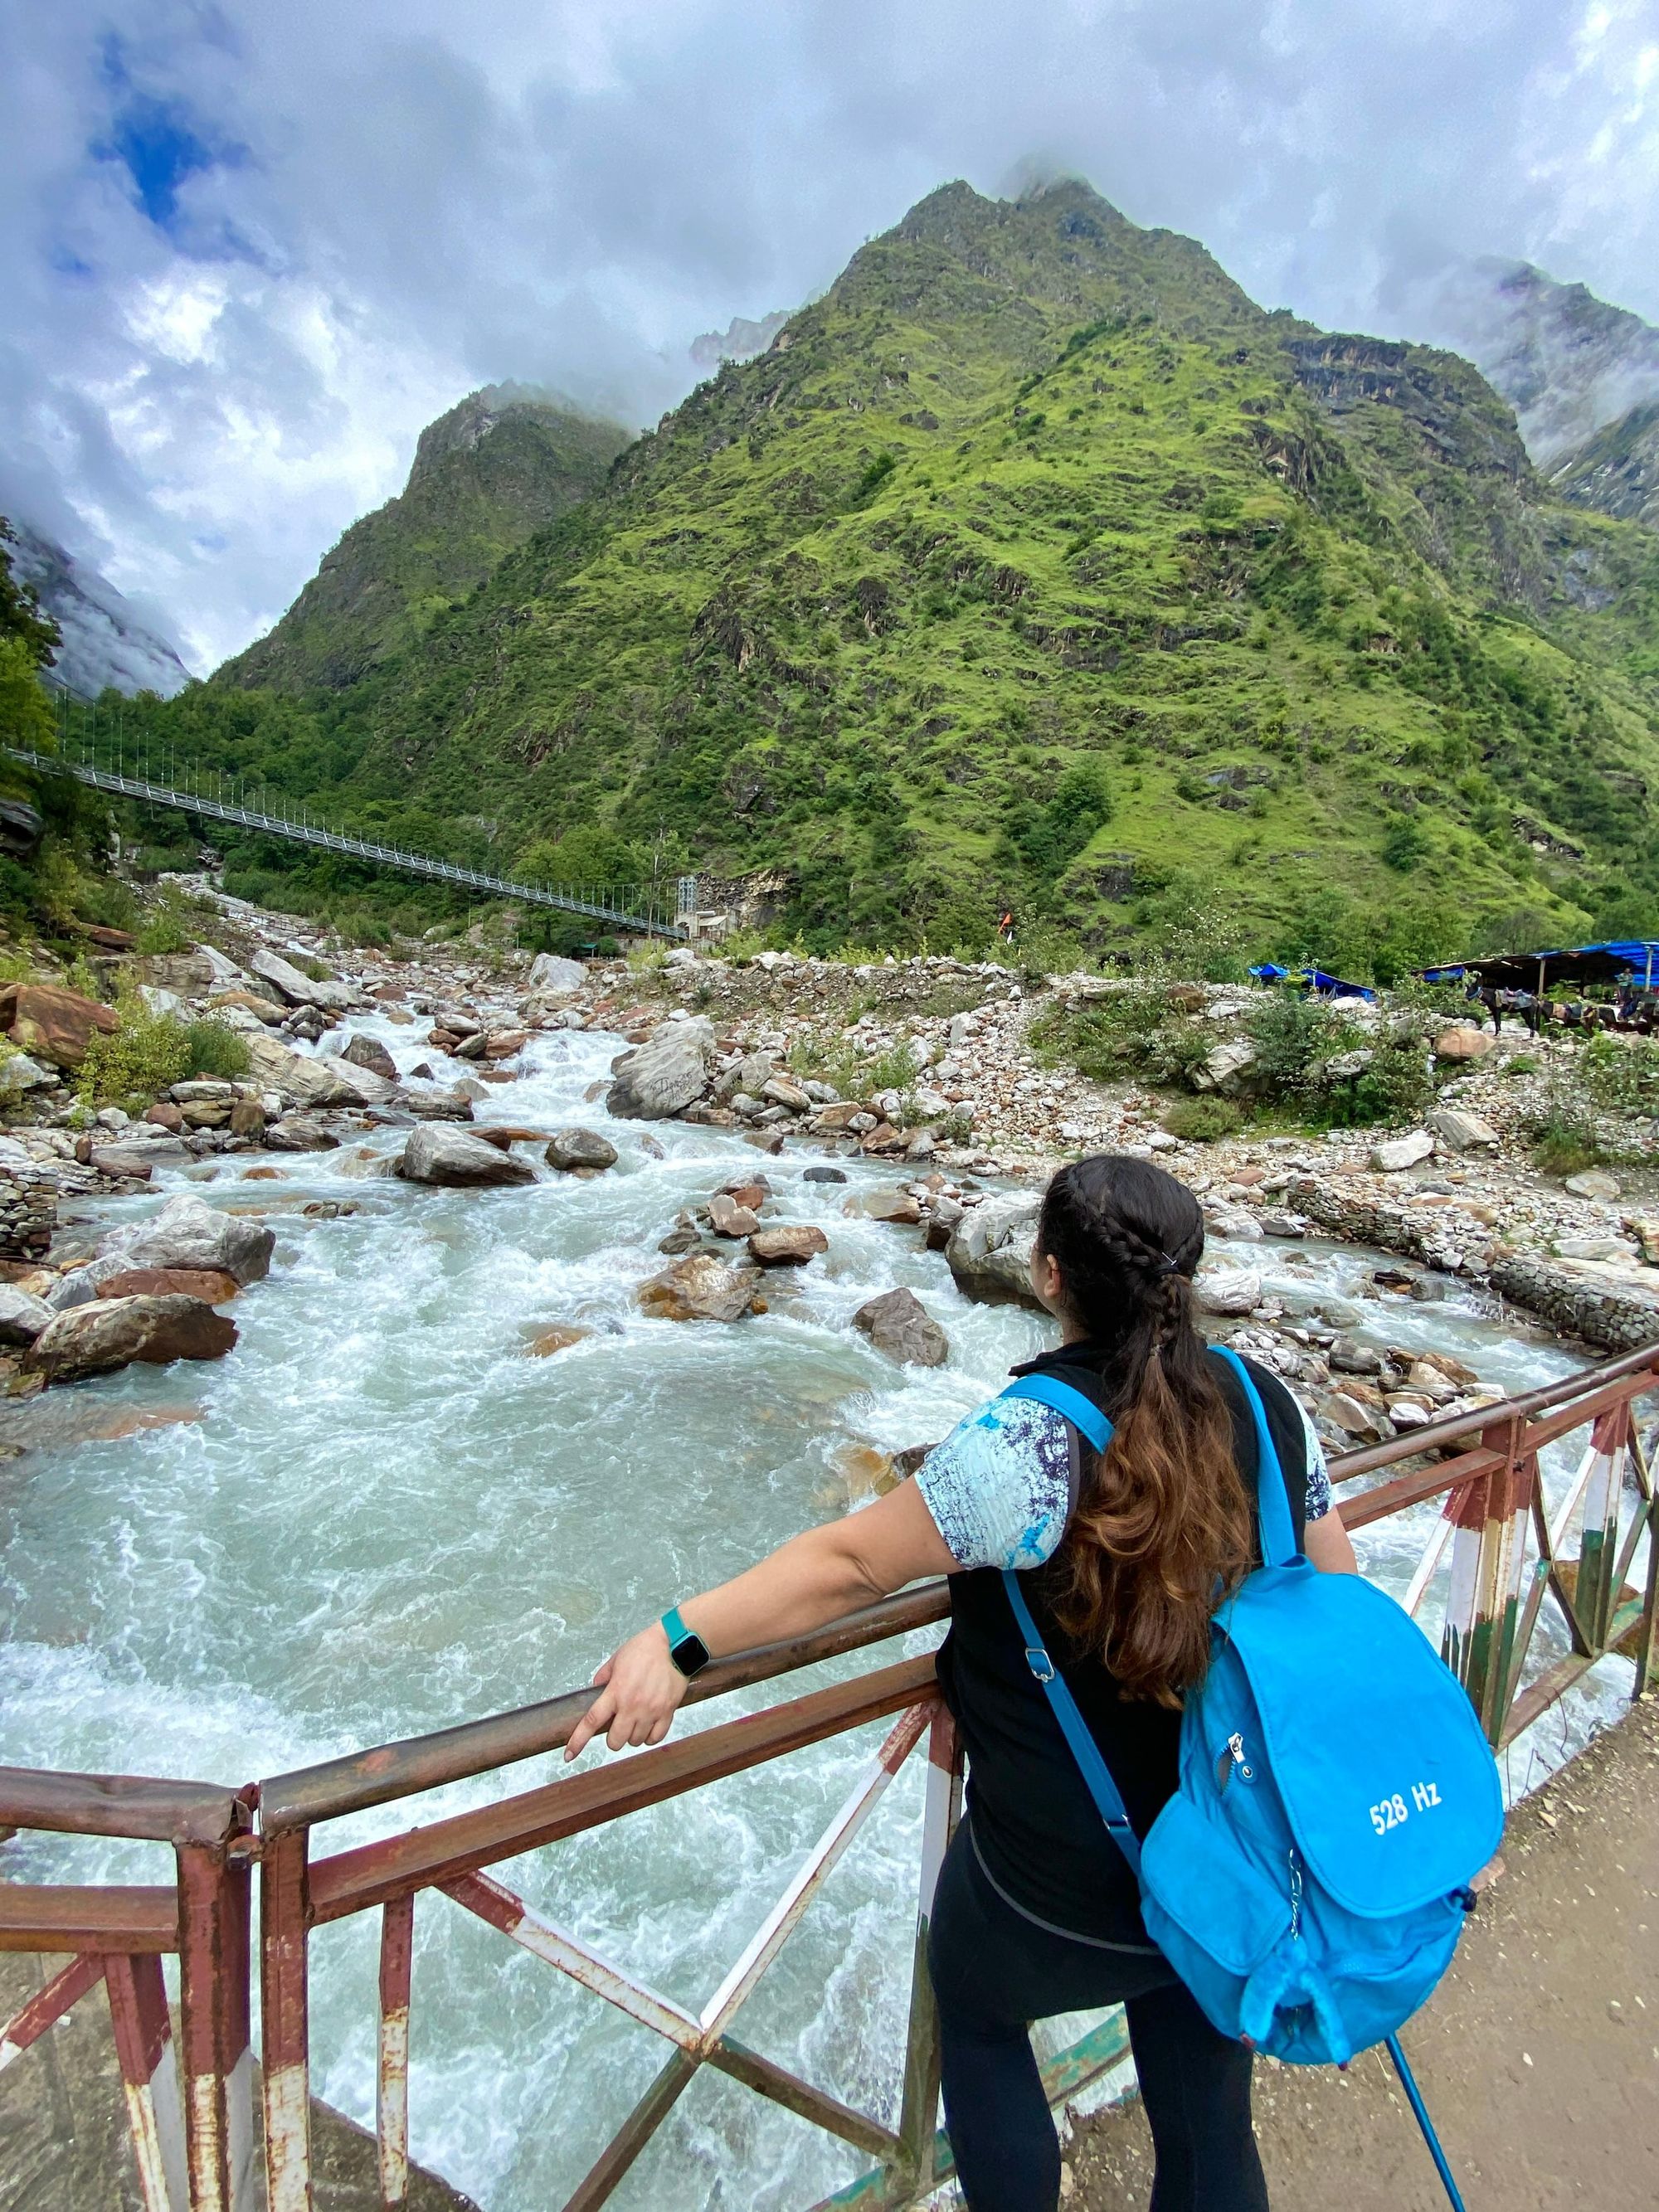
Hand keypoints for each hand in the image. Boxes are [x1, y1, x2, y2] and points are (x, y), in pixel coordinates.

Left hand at [564, 1622, 688, 1760]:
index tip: (569, 1754)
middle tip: (618, 1726)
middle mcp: (632, 1705)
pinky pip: (656, 1738)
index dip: (578, 1741)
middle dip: (613, 1738)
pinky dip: (650, 1737)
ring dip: (632, 1736)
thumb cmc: (645, 1648)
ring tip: (636, 1722)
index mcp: (615, 1691)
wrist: (675, 1644)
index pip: (592, 1721)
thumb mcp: (617, 1659)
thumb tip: (595, 1689)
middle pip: (615, 1741)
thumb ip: (603, 1677)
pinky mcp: (668, 1712)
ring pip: (636, 1741)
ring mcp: (651, 1710)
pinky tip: (649, 1726)